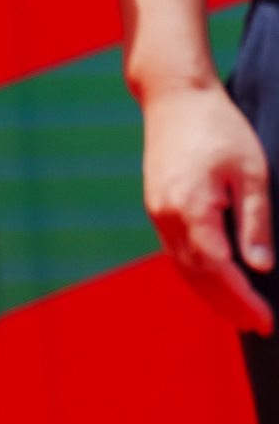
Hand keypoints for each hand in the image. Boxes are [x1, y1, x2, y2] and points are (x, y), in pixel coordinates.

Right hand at [140, 80, 275, 334]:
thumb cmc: (218, 127)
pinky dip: (196, 275)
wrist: (174, 95)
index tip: (266, 319)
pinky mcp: (157, 205)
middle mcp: (167, 215)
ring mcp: (158, 211)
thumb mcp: (251, 172)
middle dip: (228, 306)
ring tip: (239, 316)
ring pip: (182, 267)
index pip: (218, 269)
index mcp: (191, 208)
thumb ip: (256, 221)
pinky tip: (214, 282)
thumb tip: (260, 266)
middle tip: (258, 327)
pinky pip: (176, 252)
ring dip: (210, 296)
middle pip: (196, 276)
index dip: (242, 298)